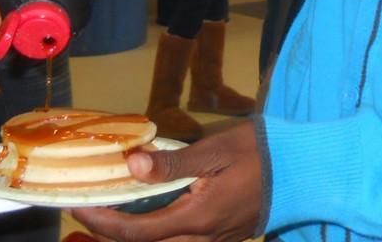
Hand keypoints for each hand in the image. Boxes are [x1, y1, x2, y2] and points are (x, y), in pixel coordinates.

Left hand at [72, 120, 261, 241]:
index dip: (103, 223)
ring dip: (133, 237)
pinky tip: (149, 215)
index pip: (137, 233)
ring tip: (111, 214)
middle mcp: (201, 239)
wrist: (302, 170)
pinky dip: (156, 235)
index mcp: (197, 218)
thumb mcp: (216, 150)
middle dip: (111, 235)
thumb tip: (132, 167)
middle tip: (88, 210)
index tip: (79, 207)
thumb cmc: (259, 152)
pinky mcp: (222, 238)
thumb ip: (174, 164)